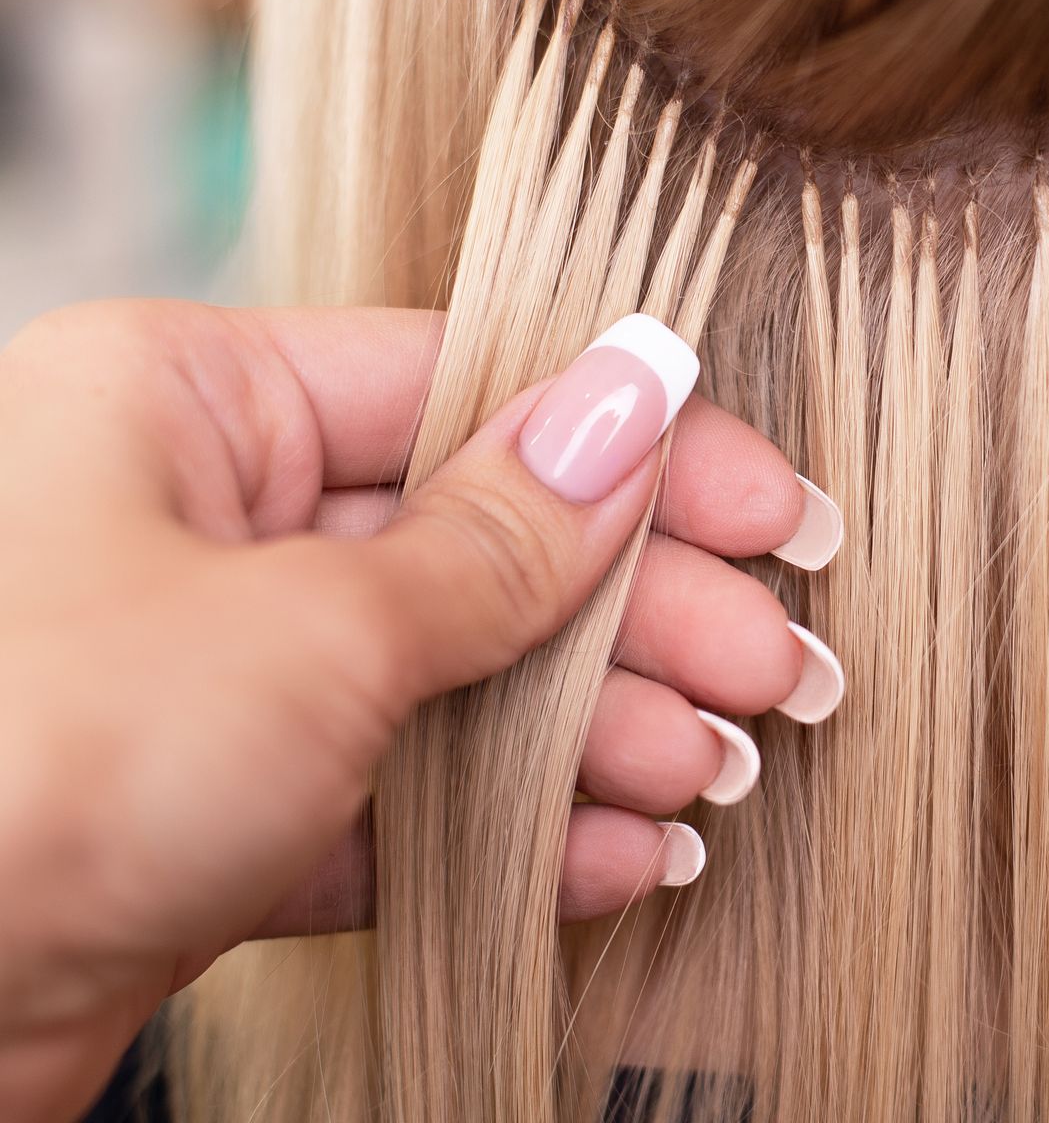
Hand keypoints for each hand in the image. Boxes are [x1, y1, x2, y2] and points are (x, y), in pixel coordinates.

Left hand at [0, 301, 842, 1119]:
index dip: (643, 453)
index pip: (470, 390)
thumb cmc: (33, 764)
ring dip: (592, 736)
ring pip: (448, 680)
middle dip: (641, 621)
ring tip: (713, 778)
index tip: (776, 513)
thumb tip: (638, 406)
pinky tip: (619, 855)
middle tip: (776, 676)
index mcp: (186, 402)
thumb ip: (500, 534)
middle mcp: (192, 521)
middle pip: (479, 544)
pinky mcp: (207, 812)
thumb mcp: (315, 626)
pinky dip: (506, 829)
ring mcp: (201, 673)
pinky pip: (391, 796)